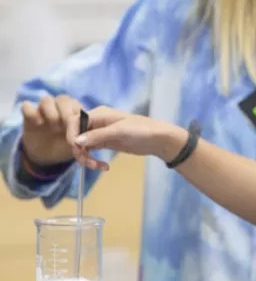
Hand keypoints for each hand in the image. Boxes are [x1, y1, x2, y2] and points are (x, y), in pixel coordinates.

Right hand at [21, 95, 82, 164]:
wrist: (47, 156)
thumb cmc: (66, 147)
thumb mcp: (79, 145)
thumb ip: (85, 139)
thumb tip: (88, 136)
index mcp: (73, 112)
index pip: (76, 103)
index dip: (77, 115)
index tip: (77, 130)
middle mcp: (58, 108)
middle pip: (63, 99)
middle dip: (66, 113)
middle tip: (66, 128)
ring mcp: (43, 111)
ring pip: (46, 99)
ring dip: (51, 113)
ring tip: (55, 128)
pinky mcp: (29, 116)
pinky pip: (26, 106)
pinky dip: (32, 113)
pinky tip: (38, 123)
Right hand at [66, 106, 186, 170]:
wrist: (159, 139)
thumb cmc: (142, 130)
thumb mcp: (120, 131)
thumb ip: (98, 135)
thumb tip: (76, 141)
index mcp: (99, 114)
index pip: (75, 121)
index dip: (71, 135)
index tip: (76, 148)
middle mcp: (97, 122)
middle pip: (76, 135)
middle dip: (79, 150)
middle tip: (89, 163)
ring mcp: (101, 133)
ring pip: (82, 145)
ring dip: (85, 158)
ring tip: (98, 166)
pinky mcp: (106, 143)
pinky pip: (91, 151)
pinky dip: (92, 160)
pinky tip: (102, 166)